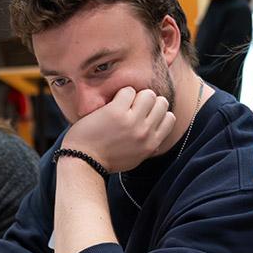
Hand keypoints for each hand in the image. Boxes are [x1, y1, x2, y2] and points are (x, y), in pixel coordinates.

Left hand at [61, 86, 175, 172]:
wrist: (83, 162)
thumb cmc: (106, 160)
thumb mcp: (135, 159)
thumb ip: (147, 148)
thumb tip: (157, 140)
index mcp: (151, 144)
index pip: (170, 118)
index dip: (157, 112)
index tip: (144, 114)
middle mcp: (145, 132)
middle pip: (161, 102)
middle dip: (148, 102)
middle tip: (132, 107)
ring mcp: (132, 122)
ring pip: (148, 94)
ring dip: (135, 95)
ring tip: (122, 104)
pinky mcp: (116, 112)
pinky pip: (128, 91)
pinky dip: (120, 94)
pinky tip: (111, 104)